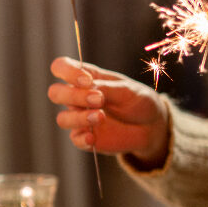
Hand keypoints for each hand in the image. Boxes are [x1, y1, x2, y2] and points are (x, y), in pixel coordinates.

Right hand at [47, 56, 170, 168]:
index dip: (68, 72)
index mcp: (86, 78)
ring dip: (79, 118)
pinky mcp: (85, 137)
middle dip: (73, 96)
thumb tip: (88, 88)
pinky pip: (75, 139)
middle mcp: (78, 97)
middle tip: (98, 100)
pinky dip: (82, 138)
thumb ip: (106, 88)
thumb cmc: (138, 101)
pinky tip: (93, 137)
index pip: (61, 67)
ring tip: (101, 117)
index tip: (87, 81)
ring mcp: (80, 117)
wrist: (152, 126)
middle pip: (55, 93)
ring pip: (62, 118)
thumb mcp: (127, 90)